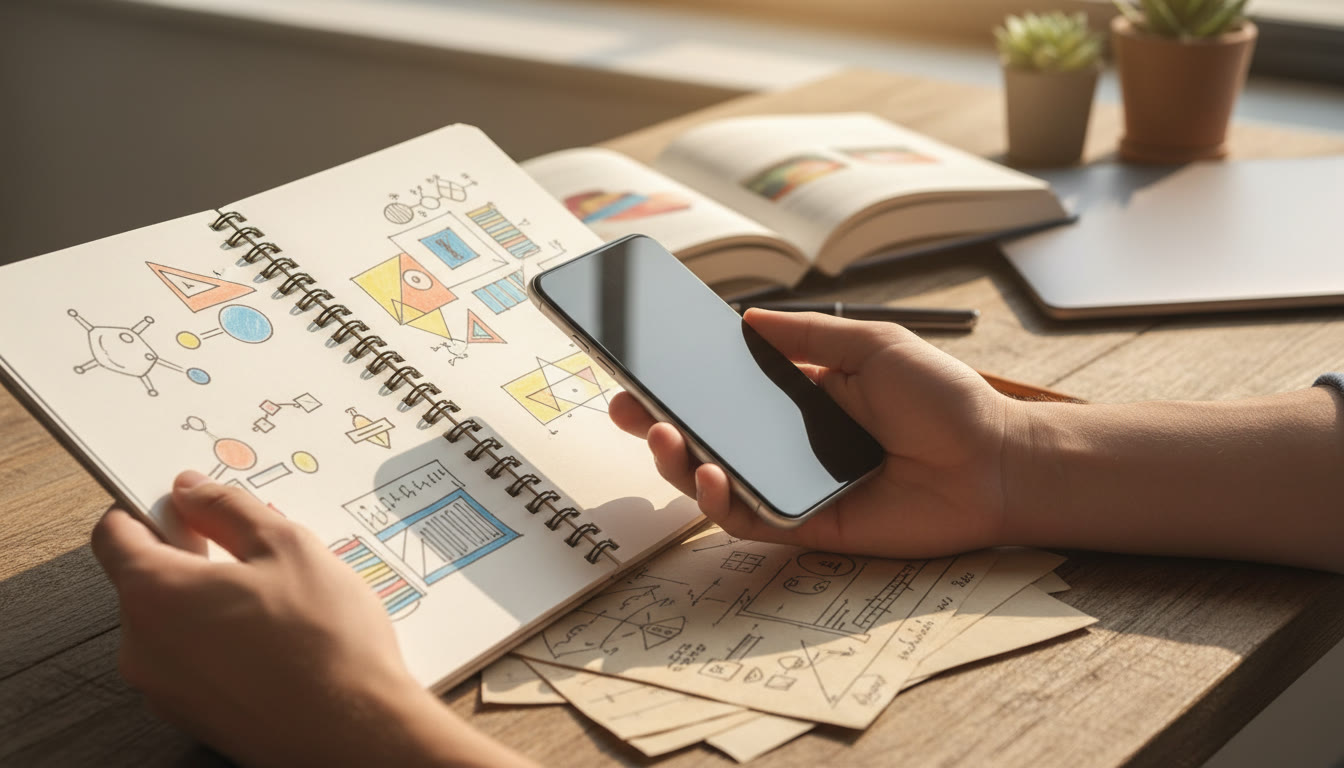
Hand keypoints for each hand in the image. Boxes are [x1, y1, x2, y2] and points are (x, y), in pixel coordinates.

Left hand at [91, 471, 533, 767]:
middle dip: (192, 556)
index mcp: (154, 593)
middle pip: (144, 579)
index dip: (148, 507)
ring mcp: (163, 688)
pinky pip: (191, 660)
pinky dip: (221, 640)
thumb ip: (229, 508)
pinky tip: (275, 638)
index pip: (114, 534)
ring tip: (277, 600)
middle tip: (252, 550)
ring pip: (171, 622)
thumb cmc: (325, 642)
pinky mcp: (191, 715)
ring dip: (210, 601)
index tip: (185, 503)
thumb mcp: (288, 545)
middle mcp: (142, 645)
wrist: (353, 731)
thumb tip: (193, 490)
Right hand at [610, 309, 1015, 558]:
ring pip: (715, 481)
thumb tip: (746, 319)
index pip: (725, 389)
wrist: (996, 460)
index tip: (638, 362)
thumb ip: (810, 336)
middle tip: (623, 404)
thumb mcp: (876, 345)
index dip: (680, 380)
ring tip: (659, 434)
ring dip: (677, 461)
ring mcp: (793, 487)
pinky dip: (721, 501)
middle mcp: (788, 444)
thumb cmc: (947, 399)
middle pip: (706, 436)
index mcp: (801, 397)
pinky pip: (749, 519)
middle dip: (655, 421)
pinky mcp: (807, 526)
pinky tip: (711, 475)